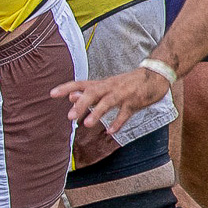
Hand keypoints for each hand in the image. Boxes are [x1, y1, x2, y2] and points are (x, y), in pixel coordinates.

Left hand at [50, 67, 170, 133]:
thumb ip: (89, 92)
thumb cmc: (127, 83)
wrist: (155, 75)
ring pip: (108, 102)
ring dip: (97, 113)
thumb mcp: (107, 86)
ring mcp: (123, 95)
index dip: (66, 88)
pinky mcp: (135, 103)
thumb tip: (70, 97)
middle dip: (81, 104)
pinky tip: (110, 132)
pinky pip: (125, 113)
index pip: (80, 83)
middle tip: (69, 116)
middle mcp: (110, 87)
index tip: (52, 94)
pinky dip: (118, 122)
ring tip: (86, 124)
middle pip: (93, 93)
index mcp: (101, 83)